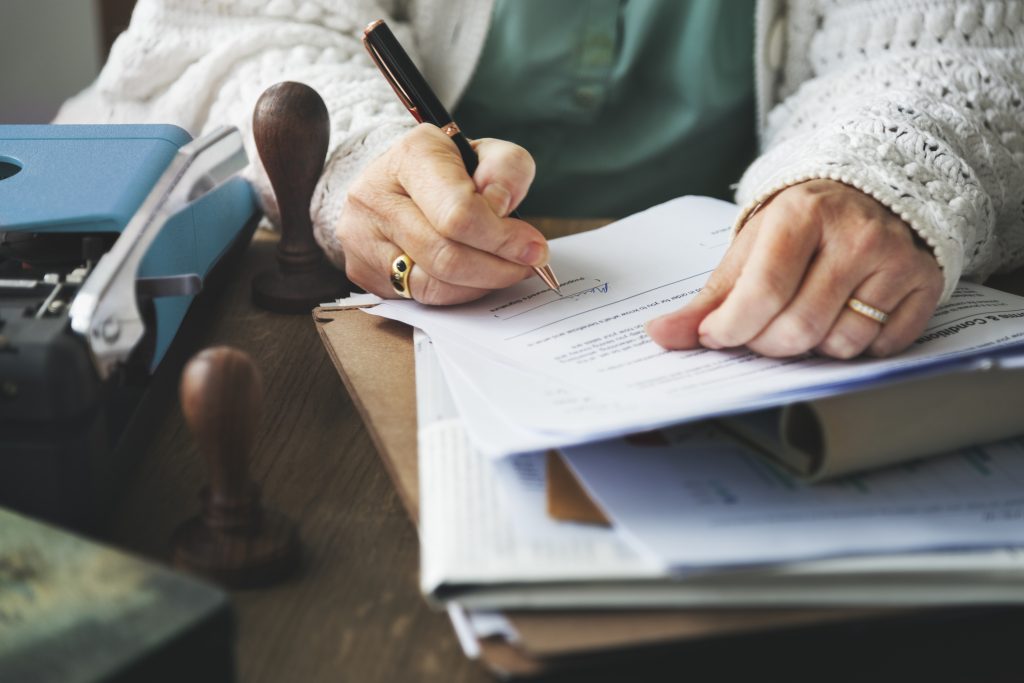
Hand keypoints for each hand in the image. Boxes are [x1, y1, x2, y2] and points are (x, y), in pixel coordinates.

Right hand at [337, 124, 547, 303]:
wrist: (393, 181)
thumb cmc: (446, 170)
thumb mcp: (484, 154)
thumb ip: (506, 169)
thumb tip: (502, 206)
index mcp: (411, 156)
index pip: (459, 213)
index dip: (503, 237)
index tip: (534, 246)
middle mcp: (376, 195)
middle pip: (447, 255)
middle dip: (498, 266)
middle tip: (527, 265)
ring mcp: (363, 237)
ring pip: (434, 284)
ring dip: (482, 283)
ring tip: (505, 269)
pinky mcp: (363, 270)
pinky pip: (421, 297)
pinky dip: (458, 292)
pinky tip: (475, 278)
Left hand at [646, 180, 943, 357]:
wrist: (869, 191)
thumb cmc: (799, 228)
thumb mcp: (749, 249)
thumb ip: (707, 300)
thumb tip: (660, 336)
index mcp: (801, 215)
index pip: (761, 293)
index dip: (731, 328)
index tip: (718, 335)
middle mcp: (856, 233)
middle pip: (798, 328)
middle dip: (768, 344)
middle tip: (763, 330)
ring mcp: (896, 258)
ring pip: (840, 344)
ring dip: (814, 347)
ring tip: (808, 315)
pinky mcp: (926, 283)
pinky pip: (881, 348)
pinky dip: (855, 347)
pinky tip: (846, 316)